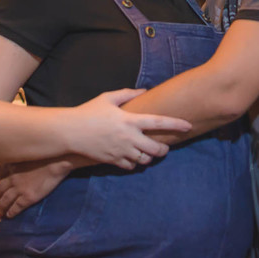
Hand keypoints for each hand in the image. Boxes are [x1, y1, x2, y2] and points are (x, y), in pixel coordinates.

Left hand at [0, 158, 74, 218]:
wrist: (58, 160)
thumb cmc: (47, 154)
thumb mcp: (29, 152)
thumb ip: (20, 156)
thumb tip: (17, 160)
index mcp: (11, 164)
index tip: (0, 184)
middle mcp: (12, 177)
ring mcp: (19, 188)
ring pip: (4, 201)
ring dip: (1, 207)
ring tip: (1, 211)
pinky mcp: (28, 197)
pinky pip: (15, 208)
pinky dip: (10, 212)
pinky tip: (10, 215)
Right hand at [64, 88, 190, 167]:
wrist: (70, 132)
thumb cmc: (88, 112)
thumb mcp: (107, 98)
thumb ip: (127, 94)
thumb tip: (144, 90)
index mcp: (129, 120)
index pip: (159, 122)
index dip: (176, 124)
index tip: (188, 125)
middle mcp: (128, 137)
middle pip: (156, 148)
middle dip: (164, 149)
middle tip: (164, 147)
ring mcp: (121, 151)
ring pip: (145, 159)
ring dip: (149, 157)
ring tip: (148, 152)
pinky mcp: (113, 161)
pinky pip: (131, 166)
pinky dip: (135, 163)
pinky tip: (133, 158)